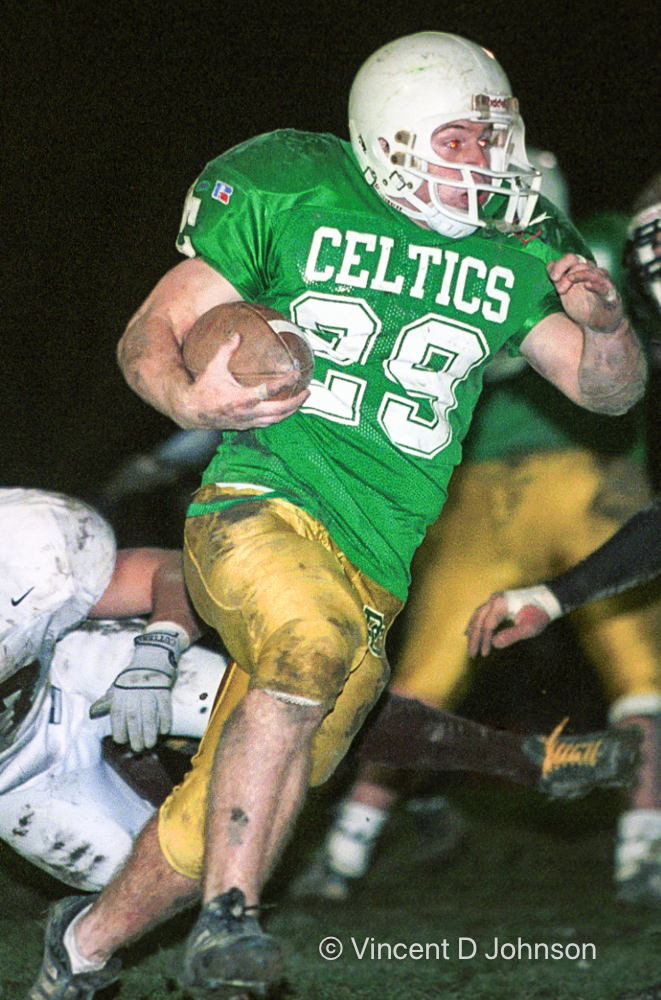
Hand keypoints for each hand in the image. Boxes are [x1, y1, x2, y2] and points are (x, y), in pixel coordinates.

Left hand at [90, 625, 188, 751]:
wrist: (152, 657)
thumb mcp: (116, 686)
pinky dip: (165, 720)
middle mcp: (134, 692)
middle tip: (138, 749)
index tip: (121, 741)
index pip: (117, 714)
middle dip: (135, 735)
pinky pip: (165, 707)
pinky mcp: (164, 689)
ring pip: (149, 714)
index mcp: (120, 692)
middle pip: (133, 717)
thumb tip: (92, 713)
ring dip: (150, 731)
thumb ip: (106, 701)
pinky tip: (164, 731)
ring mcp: (150, 690)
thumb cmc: (132, 677)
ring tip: (150, 744)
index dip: (118, 729)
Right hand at [175, 333, 309, 429]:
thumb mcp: (213, 366)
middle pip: (280, 411)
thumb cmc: (203, 388)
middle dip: (296, 402)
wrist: (192, 412)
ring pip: (276, 420)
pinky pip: (267, 423)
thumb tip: (237, 333)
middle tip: (308, 391)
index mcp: (242, 398)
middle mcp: (247, 413)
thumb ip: (226, 349)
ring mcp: (247, 422)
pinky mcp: (245, 426)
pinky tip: (284, 409)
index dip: (285, 382)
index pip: (269, 390)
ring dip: (290, 411)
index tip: (296, 373)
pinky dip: (278, 416)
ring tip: (300, 400)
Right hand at [465, 586, 559, 657]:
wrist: (546, 599)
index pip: (487, 625)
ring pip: (477, 616)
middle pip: (478, 621)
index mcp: (500, 604)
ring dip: (472, 632)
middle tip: (472, 655)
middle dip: (474, 639)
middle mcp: (493, 599)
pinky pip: (480, 613)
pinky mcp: (495, 602)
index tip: (485, 654)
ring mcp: (493, 599)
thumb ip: (511, 635)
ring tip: (470, 646)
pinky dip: (475, 624)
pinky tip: (470, 632)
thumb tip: (494, 644)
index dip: (484, 641)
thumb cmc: (539, 613)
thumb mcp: (529, 627)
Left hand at [547, 254, 622, 333]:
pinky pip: (605, 288)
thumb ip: (559, 280)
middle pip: (581, 264)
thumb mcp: (567, 293)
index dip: (561, 265)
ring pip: (594, 273)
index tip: (553, 278)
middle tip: (559, 289)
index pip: (572, 258)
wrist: (600, 324)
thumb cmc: (584, 307)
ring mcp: (605, 284)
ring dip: (580, 275)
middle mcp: (595, 274)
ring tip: (570, 278)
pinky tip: (587, 285)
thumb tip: (550, 265)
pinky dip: (596, 286)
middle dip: (568, 274)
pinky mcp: (612, 297)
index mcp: (584, 271)